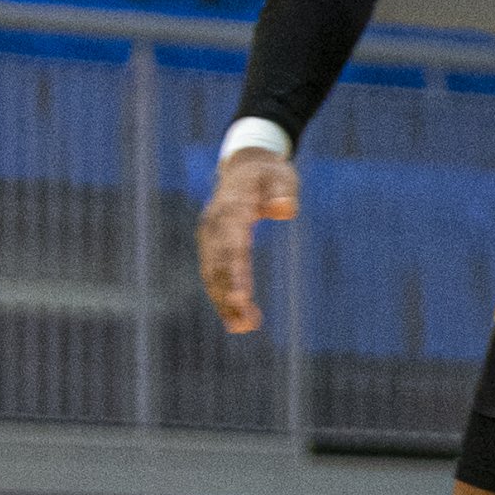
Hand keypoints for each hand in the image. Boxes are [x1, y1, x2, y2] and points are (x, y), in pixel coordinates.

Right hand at [197, 148, 299, 335]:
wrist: (244, 165)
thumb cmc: (269, 173)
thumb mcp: (282, 176)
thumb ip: (283, 192)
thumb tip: (285, 209)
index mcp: (233, 208)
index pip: (234, 246)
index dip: (237, 274)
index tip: (244, 300)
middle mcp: (215, 224)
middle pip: (220, 265)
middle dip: (229, 296)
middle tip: (244, 324)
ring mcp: (209, 235)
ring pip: (213, 273)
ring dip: (224, 302)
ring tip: (242, 328)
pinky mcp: (210, 244)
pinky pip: (213, 273)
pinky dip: (221, 295)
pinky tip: (234, 318)